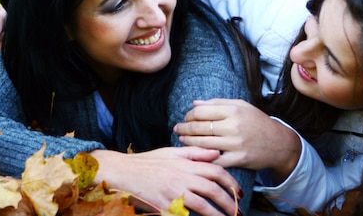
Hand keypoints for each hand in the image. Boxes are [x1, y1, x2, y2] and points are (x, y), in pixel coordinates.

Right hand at [91, 147, 241, 215]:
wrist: (122, 172)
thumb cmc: (147, 163)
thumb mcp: (171, 153)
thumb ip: (195, 153)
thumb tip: (216, 153)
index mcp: (185, 164)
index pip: (216, 171)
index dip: (231, 182)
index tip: (240, 192)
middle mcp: (182, 177)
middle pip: (213, 190)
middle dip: (229, 202)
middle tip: (238, 211)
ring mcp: (173, 193)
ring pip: (202, 206)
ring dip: (218, 214)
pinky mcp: (164, 207)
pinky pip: (184, 215)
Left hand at [174, 99, 300, 183]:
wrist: (279, 143)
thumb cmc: (257, 122)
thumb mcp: (241, 106)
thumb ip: (217, 103)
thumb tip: (194, 103)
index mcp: (233, 110)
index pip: (201, 111)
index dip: (189, 115)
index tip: (186, 118)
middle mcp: (233, 126)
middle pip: (198, 127)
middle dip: (184, 128)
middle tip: (177, 129)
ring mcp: (235, 144)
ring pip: (202, 144)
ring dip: (188, 142)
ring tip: (182, 140)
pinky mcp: (238, 160)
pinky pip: (214, 160)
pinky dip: (202, 157)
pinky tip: (194, 154)